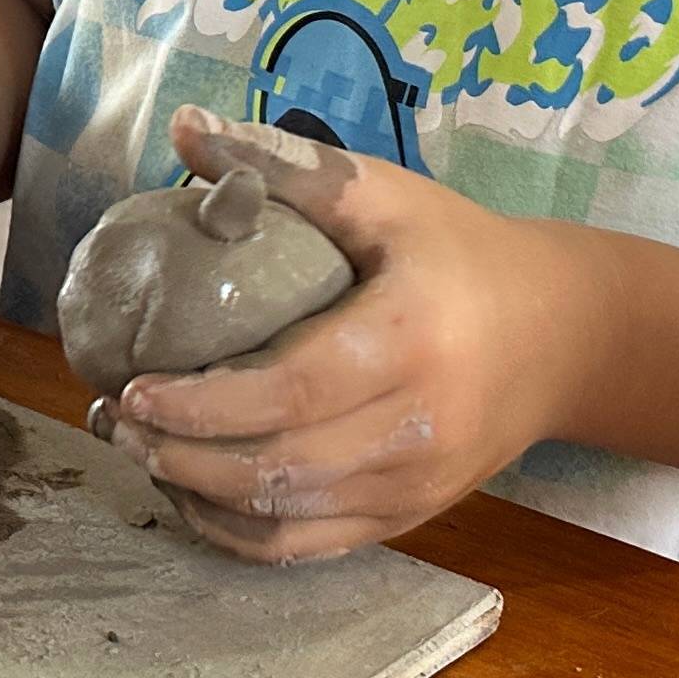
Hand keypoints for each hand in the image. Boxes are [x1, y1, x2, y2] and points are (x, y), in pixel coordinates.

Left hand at [103, 108, 581, 564]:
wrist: (563, 335)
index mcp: (410, 340)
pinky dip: (241, 534)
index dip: (203, 402)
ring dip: (199, 494)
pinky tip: (193, 496)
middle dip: (181, 454)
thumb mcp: (382, 194)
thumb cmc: (458, 252)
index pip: (291, 390)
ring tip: (140, 450)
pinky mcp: (412, 516)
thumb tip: (183, 130)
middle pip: (279, 466)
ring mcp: (417, 485)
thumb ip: (282, 166)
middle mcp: (418, 427)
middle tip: (115, 421)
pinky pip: (311, 546)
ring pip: (288, 518)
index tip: (132, 387)